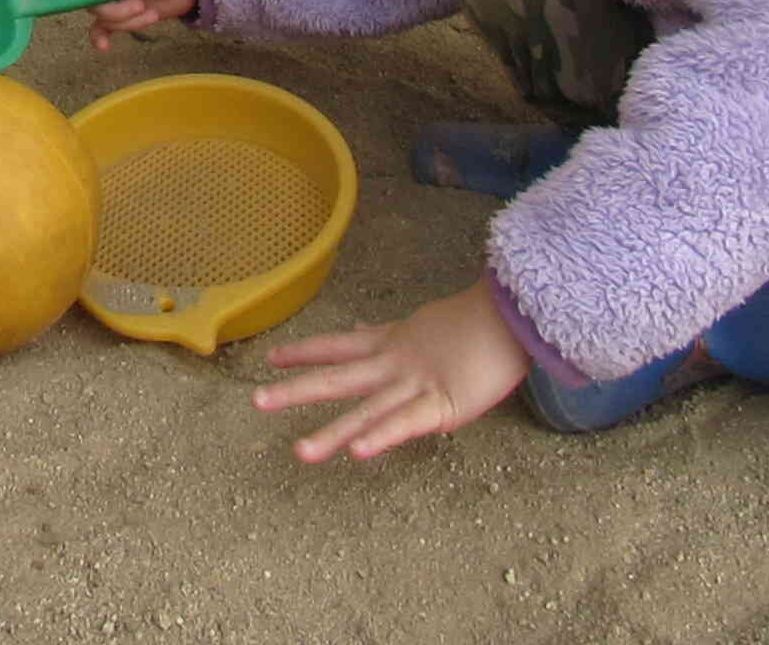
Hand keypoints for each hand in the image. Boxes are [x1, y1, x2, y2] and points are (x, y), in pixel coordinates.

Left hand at [253, 282, 532, 460]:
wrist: (512, 315)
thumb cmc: (477, 323)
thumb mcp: (423, 329)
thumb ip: (390, 336)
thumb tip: (358, 331)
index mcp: (392, 343)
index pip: (338, 345)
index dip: (304, 351)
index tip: (273, 357)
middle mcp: (393, 364)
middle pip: (337, 377)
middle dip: (296, 389)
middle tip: (256, 402)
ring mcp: (413, 385)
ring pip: (364, 411)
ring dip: (331, 433)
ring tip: (299, 453)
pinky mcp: (440, 405)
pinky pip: (405, 424)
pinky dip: (381, 437)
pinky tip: (357, 453)